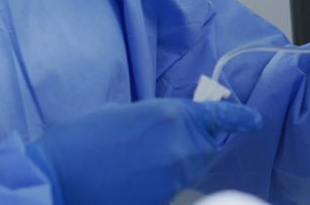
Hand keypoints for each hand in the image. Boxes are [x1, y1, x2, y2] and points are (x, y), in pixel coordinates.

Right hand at [27, 98, 262, 204]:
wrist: (55, 178)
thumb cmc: (79, 140)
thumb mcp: (119, 113)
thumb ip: (152, 118)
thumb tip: (165, 128)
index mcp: (170, 114)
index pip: (218, 115)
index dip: (239, 117)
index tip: (254, 120)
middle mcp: (180, 144)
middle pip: (206, 149)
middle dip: (193, 147)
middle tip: (159, 149)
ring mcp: (173, 177)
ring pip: (190, 171)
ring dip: (175, 167)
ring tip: (139, 165)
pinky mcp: (162, 200)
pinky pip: (172, 190)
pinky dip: (160, 185)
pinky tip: (132, 181)